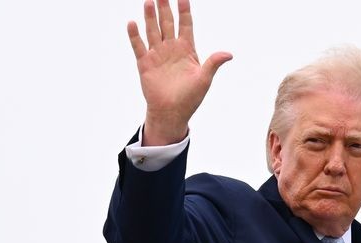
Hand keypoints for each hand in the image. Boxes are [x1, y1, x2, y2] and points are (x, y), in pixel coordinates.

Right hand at [127, 0, 231, 144]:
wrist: (172, 113)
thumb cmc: (190, 98)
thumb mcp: (204, 79)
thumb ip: (213, 63)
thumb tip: (228, 54)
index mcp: (187, 49)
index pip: (186, 24)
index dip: (184, 10)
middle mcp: (171, 48)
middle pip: (167, 22)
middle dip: (165, 7)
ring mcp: (157, 55)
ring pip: (153, 31)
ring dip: (150, 17)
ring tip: (148, 2)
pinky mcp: (145, 64)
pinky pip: (139, 47)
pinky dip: (135, 36)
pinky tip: (132, 23)